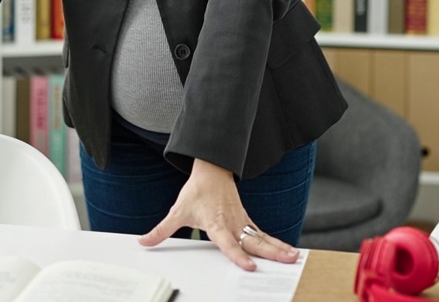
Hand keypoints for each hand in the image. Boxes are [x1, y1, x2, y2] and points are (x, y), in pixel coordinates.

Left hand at [138, 158, 299, 270]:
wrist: (212, 171)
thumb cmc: (196, 192)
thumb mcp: (177, 211)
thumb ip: (161, 230)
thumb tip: (143, 242)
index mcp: (216, 223)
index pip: (228, 243)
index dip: (237, 255)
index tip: (249, 266)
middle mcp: (233, 224)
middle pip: (254, 241)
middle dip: (271, 252)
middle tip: (287, 260)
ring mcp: (243, 222)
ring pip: (263, 237)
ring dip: (279, 247)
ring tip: (295, 257)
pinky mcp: (248, 222)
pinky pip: (264, 235)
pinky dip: (277, 243)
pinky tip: (289, 252)